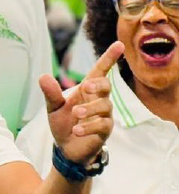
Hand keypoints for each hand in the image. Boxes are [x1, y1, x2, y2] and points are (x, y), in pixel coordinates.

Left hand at [45, 41, 123, 164]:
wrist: (67, 148)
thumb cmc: (64, 123)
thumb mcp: (53, 107)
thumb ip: (51, 93)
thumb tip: (43, 76)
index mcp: (88, 90)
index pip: (101, 71)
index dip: (109, 58)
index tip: (119, 45)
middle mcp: (99, 100)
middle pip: (106, 86)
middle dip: (98, 85)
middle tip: (85, 87)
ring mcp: (104, 115)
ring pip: (105, 106)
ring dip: (90, 108)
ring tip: (75, 114)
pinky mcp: (105, 130)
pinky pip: (102, 125)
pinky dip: (89, 126)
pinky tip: (76, 129)